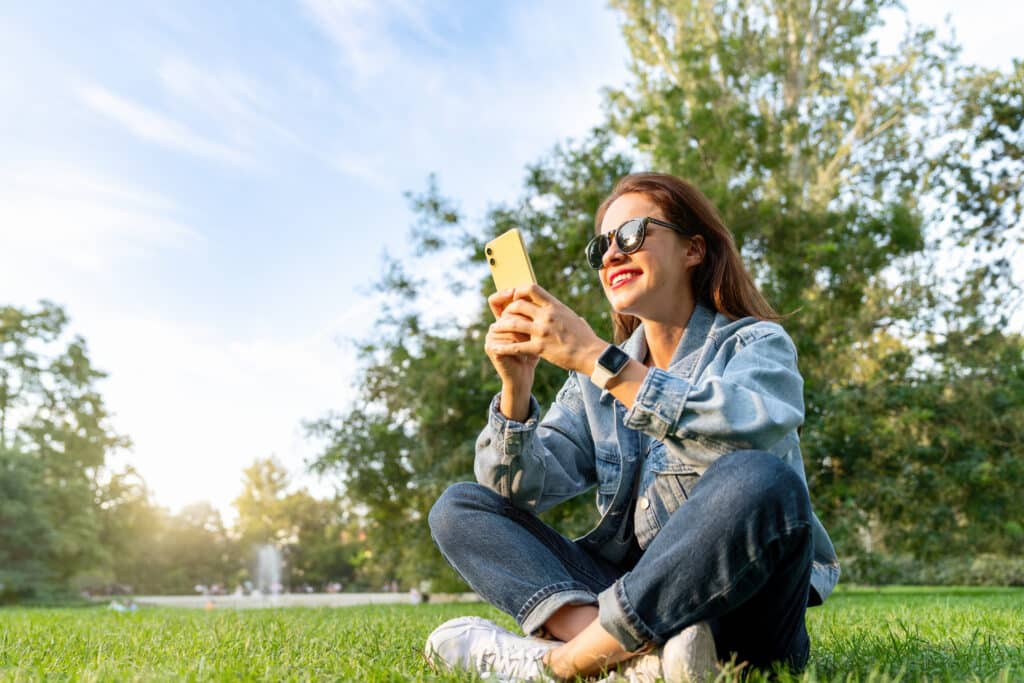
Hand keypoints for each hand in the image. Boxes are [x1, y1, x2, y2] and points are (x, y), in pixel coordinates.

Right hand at [485, 289, 538, 388]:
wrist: (523, 375)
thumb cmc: (532, 351)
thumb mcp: (533, 330)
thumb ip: (532, 313)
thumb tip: (537, 292)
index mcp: (501, 320)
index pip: (496, 301)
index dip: (503, 294)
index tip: (515, 291)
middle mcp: (493, 327)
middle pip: (507, 313)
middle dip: (525, 319)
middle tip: (538, 329)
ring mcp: (490, 337)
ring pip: (509, 326)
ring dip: (525, 334)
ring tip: (536, 341)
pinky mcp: (491, 348)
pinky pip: (508, 340)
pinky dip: (521, 344)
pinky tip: (530, 351)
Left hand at [490, 284, 606, 373]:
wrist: (592, 355)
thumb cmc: (586, 338)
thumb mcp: (574, 318)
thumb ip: (564, 313)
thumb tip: (565, 312)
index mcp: (555, 306)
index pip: (531, 289)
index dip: (518, 291)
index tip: (514, 298)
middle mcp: (547, 316)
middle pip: (517, 305)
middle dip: (507, 310)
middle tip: (502, 316)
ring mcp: (542, 331)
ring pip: (513, 324)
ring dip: (501, 326)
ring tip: (494, 329)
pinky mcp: (540, 348)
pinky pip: (516, 346)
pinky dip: (504, 347)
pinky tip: (496, 348)